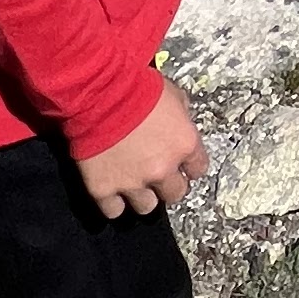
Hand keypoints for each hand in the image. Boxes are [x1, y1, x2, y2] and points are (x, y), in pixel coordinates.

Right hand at [78, 79, 207, 218]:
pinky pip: (114, 210)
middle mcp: (163, 170)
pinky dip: (113, 203)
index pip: (198, 169)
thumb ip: (181, 115)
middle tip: (156, 173)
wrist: (100, 93)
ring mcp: (133, 183)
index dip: (188, 167)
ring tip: (133, 183)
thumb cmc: (138, 86)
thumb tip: (181, 122)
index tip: (180, 164)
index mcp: (185, 145)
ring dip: (142, 196)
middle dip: (167, 184)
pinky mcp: (104, 189)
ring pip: (147, 207)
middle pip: (175, 194)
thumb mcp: (173, 94)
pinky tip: (111, 190)